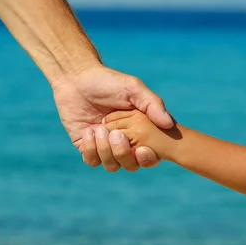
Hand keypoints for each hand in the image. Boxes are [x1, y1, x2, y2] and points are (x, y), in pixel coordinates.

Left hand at [51, 65, 173, 171]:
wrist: (76, 78)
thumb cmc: (108, 81)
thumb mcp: (133, 88)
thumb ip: (152, 104)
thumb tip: (168, 123)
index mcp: (140, 131)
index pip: (150, 155)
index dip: (148, 159)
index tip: (143, 149)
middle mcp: (124, 142)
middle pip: (131, 165)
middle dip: (123, 154)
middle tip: (117, 135)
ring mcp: (105, 146)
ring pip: (112, 166)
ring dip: (106, 150)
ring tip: (100, 128)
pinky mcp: (87, 147)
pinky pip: (92, 160)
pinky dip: (91, 148)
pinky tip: (89, 131)